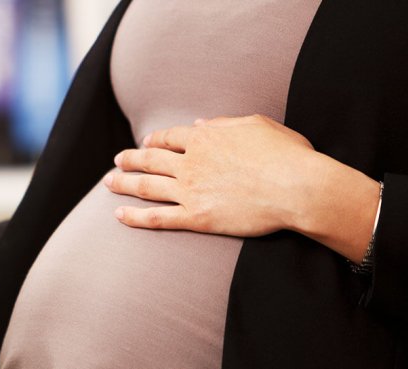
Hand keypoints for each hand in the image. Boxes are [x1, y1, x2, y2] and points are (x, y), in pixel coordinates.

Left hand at [105, 115, 379, 261]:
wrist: (298, 188)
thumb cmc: (287, 155)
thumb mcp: (257, 125)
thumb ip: (223, 123)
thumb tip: (199, 124)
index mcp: (205, 137)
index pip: (169, 137)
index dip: (154, 140)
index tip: (144, 143)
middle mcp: (191, 162)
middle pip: (150, 159)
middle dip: (130, 159)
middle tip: (116, 161)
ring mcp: (190, 190)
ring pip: (146, 186)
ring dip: (123, 183)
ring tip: (108, 182)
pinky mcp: (196, 218)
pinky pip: (157, 218)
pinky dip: (134, 217)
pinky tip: (118, 215)